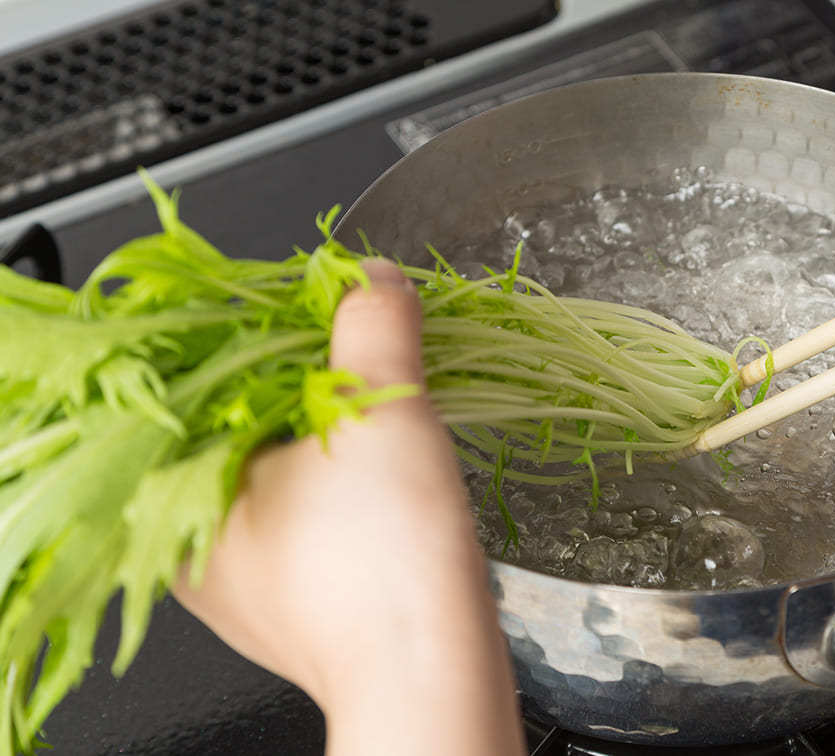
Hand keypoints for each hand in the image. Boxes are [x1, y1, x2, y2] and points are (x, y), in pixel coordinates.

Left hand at [174, 259, 524, 755]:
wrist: (436, 680)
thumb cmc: (387, 573)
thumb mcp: (383, 415)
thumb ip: (373, 327)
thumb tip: (370, 280)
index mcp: (177, 499)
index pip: (193, 380)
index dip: (252, 328)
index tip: (305, 302)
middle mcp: (195, 544)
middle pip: (237, 422)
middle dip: (300, 375)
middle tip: (354, 343)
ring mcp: (247, 579)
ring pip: (279, 469)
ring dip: (329, 427)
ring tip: (380, 398)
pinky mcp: (299, 599)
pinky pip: (310, 512)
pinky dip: (344, 478)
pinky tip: (386, 464)